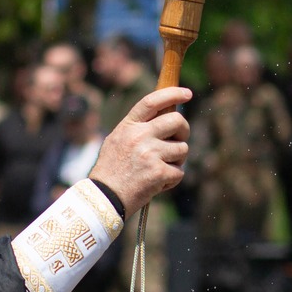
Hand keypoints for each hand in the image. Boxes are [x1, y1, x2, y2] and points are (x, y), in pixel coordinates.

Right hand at [90, 87, 192, 215]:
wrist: (104, 198)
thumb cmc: (111, 171)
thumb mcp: (117, 141)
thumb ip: (138, 127)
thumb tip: (166, 116)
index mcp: (128, 126)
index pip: (153, 101)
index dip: (173, 94)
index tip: (187, 94)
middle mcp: (139, 136)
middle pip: (177, 121)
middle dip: (184, 130)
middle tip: (179, 139)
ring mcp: (150, 154)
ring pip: (182, 149)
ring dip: (176, 160)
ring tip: (159, 169)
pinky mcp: (159, 173)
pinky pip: (179, 172)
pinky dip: (171, 180)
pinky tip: (156, 184)